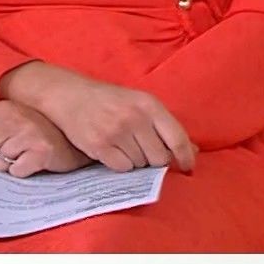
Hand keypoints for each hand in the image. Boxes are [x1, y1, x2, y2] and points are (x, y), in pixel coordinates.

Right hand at [0, 61, 195, 173]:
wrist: (70, 96)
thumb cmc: (109, 101)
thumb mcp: (139, 103)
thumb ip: (165, 126)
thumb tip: (193, 151)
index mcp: (149, 104)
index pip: (177, 138)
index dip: (185, 157)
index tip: (187, 167)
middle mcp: (134, 117)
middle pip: (159, 157)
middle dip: (154, 159)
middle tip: (143, 151)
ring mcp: (116, 131)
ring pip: (140, 164)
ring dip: (135, 161)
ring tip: (123, 146)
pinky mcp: (99, 145)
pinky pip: (122, 168)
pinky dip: (120, 165)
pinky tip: (112, 151)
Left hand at [0, 100, 90, 177]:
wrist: (73, 139)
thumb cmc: (36, 131)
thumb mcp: (6, 122)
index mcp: (1, 109)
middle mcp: (13, 119)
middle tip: (9, 154)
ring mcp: (28, 135)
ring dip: (7, 167)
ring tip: (21, 157)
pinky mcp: (41, 152)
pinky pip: (16, 172)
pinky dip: (21, 172)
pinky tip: (31, 163)